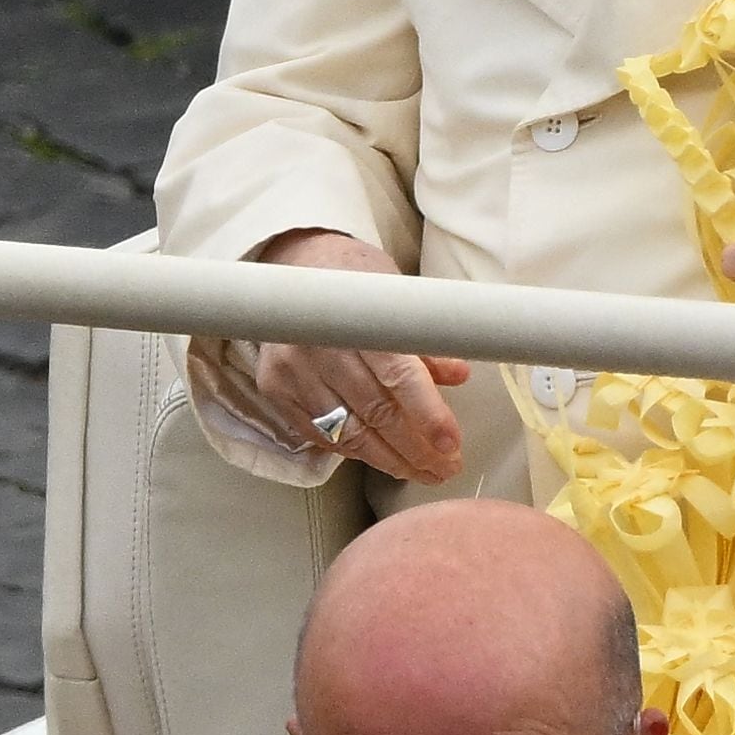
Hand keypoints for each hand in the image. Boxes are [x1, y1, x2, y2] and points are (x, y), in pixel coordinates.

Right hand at [237, 231, 474, 482]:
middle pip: (375, 412)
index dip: (428, 415)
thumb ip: (422, 340)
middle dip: (415, 449)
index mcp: (356, 317)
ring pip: (348, 432)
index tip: (451, 445)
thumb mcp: (395, 295)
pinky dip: (353, 449)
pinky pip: (319, 434)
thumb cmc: (355, 279)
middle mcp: (318, 345)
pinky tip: (380, 458)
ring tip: (419, 470)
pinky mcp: (275, 387)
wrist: (296, 264)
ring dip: (389, 459)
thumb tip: (459, 375)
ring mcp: (292, 370)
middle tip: (445, 467)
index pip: (398, 376)